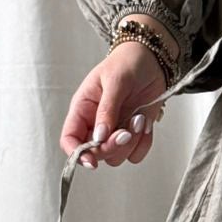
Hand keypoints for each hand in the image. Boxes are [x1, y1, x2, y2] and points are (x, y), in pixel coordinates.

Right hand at [60, 43, 168, 167]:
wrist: (152, 60)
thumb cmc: (127, 63)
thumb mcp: (115, 81)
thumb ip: (106, 109)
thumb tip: (100, 136)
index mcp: (83, 109)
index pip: (70, 139)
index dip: (77, 153)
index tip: (91, 161)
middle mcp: (97, 124)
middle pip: (95, 153)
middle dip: (112, 146)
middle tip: (126, 131)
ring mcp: (115, 130)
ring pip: (117, 157)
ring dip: (131, 142)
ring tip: (139, 118)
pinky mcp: (134, 134)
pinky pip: (136, 154)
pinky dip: (144, 143)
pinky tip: (146, 124)